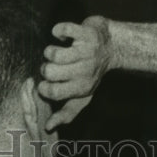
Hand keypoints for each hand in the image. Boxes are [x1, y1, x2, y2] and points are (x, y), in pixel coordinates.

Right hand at [40, 16, 112, 130]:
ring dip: (49, 50)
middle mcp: (85, 72)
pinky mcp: (86, 33)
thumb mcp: (81, 96)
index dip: (44, 86)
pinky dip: (58, 30)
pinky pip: (64, 30)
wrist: (112, 46)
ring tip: (57, 51)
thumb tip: (48, 126)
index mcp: (82, 88)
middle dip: (45, 67)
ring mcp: (86, 52)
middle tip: (53, 65)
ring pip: (53, 53)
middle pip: (50, 72)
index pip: (53, 92)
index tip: (46, 81)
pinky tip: (62, 35)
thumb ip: (66, 112)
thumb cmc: (91, 73)